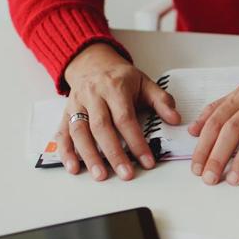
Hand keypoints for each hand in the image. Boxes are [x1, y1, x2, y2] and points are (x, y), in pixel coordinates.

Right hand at [58, 43, 180, 180]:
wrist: (92, 62)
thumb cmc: (120, 77)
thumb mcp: (144, 83)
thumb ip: (161, 100)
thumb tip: (175, 119)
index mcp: (114, 88)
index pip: (125, 118)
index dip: (136, 141)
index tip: (147, 161)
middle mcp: (93, 96)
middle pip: (101, 127)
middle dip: (114, 153)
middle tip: (125, 174)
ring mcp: (76, 104)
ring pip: (79, 131)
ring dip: (88, 155)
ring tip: (100, 175)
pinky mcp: (66, 112)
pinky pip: (63, 132)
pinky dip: (65, 151)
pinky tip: (72, 167)